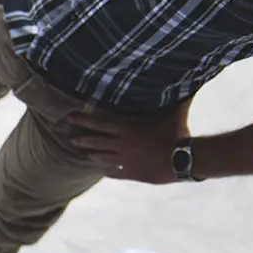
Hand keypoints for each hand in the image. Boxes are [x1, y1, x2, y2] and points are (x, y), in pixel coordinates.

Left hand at [69, 106, 190, 183]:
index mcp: (126, 129)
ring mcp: (125, 160)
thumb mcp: (174, 112)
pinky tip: (103, 171)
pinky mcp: (132, 173)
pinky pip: (114, 172)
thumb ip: (173, 98)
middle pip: (95, 142)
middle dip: (81, 140)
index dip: (82, 120)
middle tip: (71, 140)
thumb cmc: (178, 133)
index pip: (97, 123)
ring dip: (93, 155)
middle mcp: (121, 145)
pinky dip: (107, 170)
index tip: (68, 118)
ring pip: (102, 158)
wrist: (184, 160)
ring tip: (86, 154)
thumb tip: (181, 79)